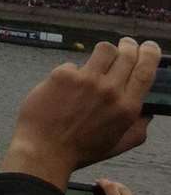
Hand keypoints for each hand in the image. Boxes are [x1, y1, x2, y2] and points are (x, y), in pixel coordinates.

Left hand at [1, 37, 160, 188]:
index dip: (149, 54)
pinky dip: (71, 72)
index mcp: (127, 107)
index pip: (145, 71)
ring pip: (104, 49)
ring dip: (104, 51)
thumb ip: (137, 129)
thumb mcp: (118, 145)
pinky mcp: (63, 75)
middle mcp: (110, 91)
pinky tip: (64, 86)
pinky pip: (73, 64)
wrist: (45, 150)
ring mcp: (86, 80)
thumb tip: (148, 114)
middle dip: (129, 46)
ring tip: (99, 58)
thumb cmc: (81, 150)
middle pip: (127, 55)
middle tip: (126, 44)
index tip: (149, 47)